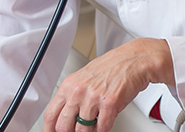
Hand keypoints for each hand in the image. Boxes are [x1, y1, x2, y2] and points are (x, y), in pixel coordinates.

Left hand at [42, 38, 173, 131]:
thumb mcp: (85, 78)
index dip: (49, 129)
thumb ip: (74, 96)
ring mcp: (93, 98)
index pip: (51, 114)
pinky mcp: (109, 103)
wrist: (135, 59)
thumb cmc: (113, 67)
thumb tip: (66, 116)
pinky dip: (104, 129)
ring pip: (82, 130)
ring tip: (95, 125)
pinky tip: (106, 122)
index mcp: (70, 85)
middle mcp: (79, 91)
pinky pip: (102, 128)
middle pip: (63, 126)